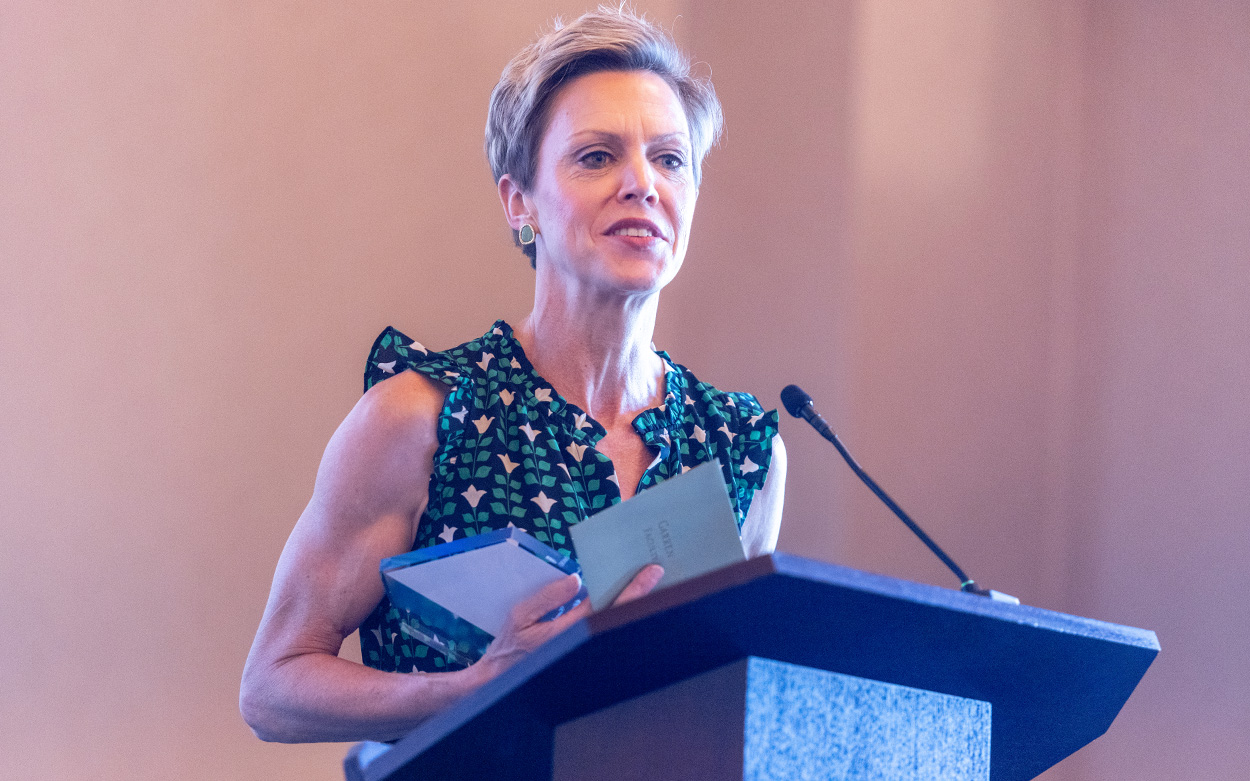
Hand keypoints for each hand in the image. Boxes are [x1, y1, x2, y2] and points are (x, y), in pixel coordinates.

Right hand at [472, 564, 665, 681]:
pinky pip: (606, 627)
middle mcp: (583, 643)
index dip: (633, 590)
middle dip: (642, 593)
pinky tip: (623, 595)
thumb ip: (548, 598)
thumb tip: (577, 581)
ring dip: (631, 602)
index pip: (609, 608)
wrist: (503, 678)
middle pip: (621, 615)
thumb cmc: (511, 646)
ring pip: (616, 623)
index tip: (653, 572)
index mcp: (569, 633)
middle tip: (660, 570)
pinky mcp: (582, 649)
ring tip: (648, 579)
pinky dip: (617, 610)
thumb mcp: (521, 617)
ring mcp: (585, 648)